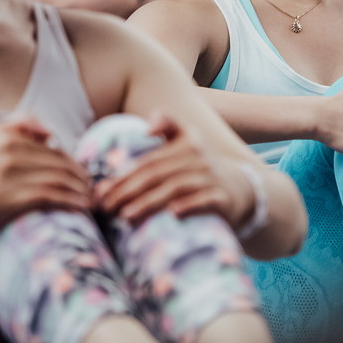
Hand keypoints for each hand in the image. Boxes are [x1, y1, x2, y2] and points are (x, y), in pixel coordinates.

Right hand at [0, 117, 89, 231]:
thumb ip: (19, 125)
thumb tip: (51, 133)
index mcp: (10, 136)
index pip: (56, 152)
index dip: (75, 166)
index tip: (84, 178)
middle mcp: (12, 152)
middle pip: (61, 165)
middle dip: (82, 179)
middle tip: (93, 191)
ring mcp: (9, 175)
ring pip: (59, 180)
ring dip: (81, 191)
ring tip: (90, 201)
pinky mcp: (7, 198)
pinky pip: (50, 196)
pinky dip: (70, 201)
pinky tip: (80, 208)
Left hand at [93, 113, 252, 226]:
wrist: (241, 188)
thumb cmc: (201, 167)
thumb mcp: (188, 140)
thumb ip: (167, 125)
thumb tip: (146, 127)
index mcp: (187, 141)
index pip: (148, 160)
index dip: (123, 174)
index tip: (101, 189)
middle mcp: (199, 157)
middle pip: (156, 175)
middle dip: (127, 192)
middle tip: (105, 208)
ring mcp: (212, 178)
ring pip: (175, 188)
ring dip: (149, 202)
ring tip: (125, 216)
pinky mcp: (223, 198)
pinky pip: (205, 201)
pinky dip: (189, 205)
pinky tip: (173, 214)